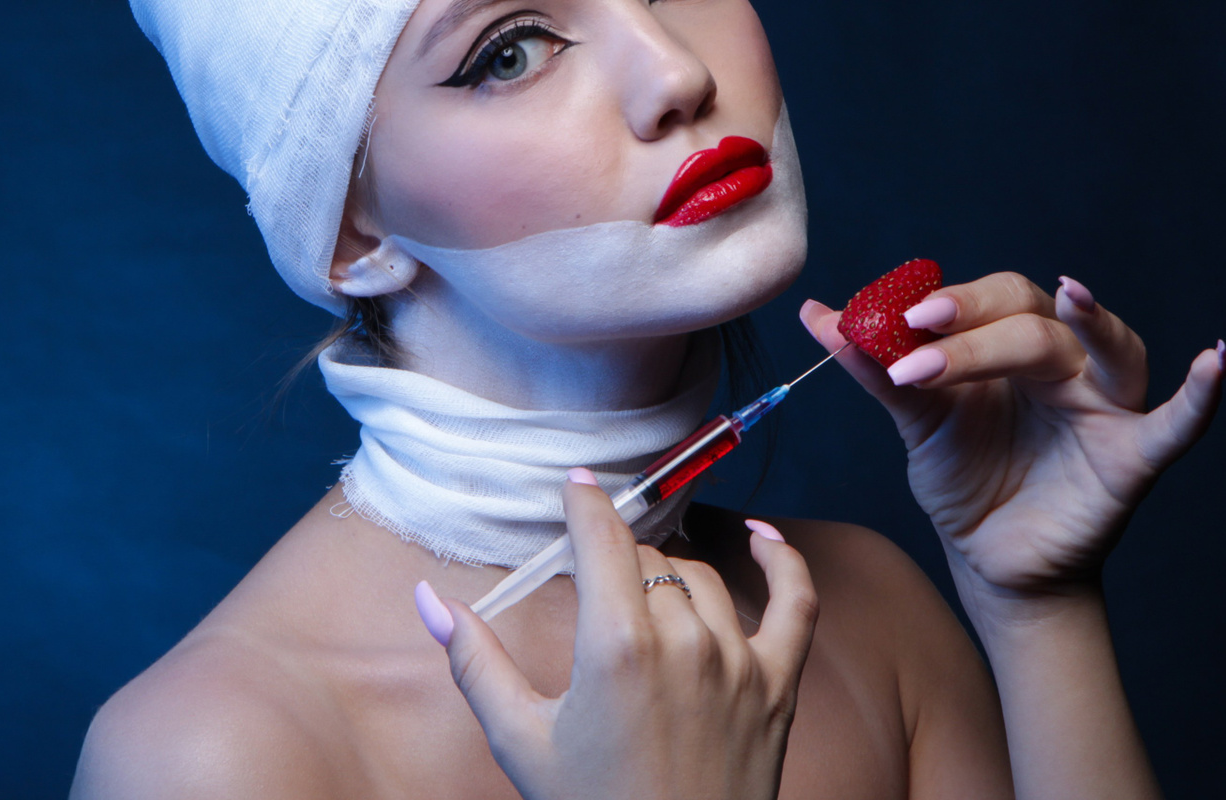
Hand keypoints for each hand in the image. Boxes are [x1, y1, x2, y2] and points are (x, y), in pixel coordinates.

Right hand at [415, 472, 817, 799]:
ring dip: (671, 574)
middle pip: (648, 560)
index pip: (603, 539)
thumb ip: (474, 661)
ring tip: (644, 595)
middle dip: (616, 564)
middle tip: (594, 589)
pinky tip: (764, 536)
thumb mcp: (521, 741)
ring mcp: (739, 661)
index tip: (575, 483)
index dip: (586, 503)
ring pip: (703, 576)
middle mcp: (684, 641)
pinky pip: (797, 600)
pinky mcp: (779, 686)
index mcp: (616, 646)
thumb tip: (428, 598)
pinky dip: (785, 561)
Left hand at [801, 273, 1224, 600]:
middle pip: (1039, 318)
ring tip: (1071, 298)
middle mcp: (1066, 364)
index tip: (896, 319)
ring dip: (1086, 325)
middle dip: (980, 324)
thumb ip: (875, 369)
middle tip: (922, 335)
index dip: (950, 303)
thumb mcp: (917, 423)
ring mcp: (1105, 406)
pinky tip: (1216, 363)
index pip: (993, 300)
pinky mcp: (1133, 458)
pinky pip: (1176, 424)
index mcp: (1013, 346)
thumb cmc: (967, 478)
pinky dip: (1201, 397)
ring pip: (1106, 348)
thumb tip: (816, 313)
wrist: (993, 563)